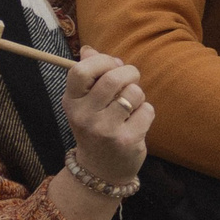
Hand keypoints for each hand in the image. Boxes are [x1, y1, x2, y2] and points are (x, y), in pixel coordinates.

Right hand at [62, 50, 151, 184]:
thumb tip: (89, 49)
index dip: (103, 61)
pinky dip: (146, 113)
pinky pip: (147, 110)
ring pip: (134, 93)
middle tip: (131, 80)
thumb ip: (88, 74)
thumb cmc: (96, 126)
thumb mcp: (85, 102)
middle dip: (130, 73)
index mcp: (71, 102)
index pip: (81, 70)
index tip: (113, 65)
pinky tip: (136, 123)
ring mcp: (105, 130)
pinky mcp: (126, 140)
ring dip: (138, 95)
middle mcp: (84, 116)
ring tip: (131, 107)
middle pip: (113, 78)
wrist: (100, 170)